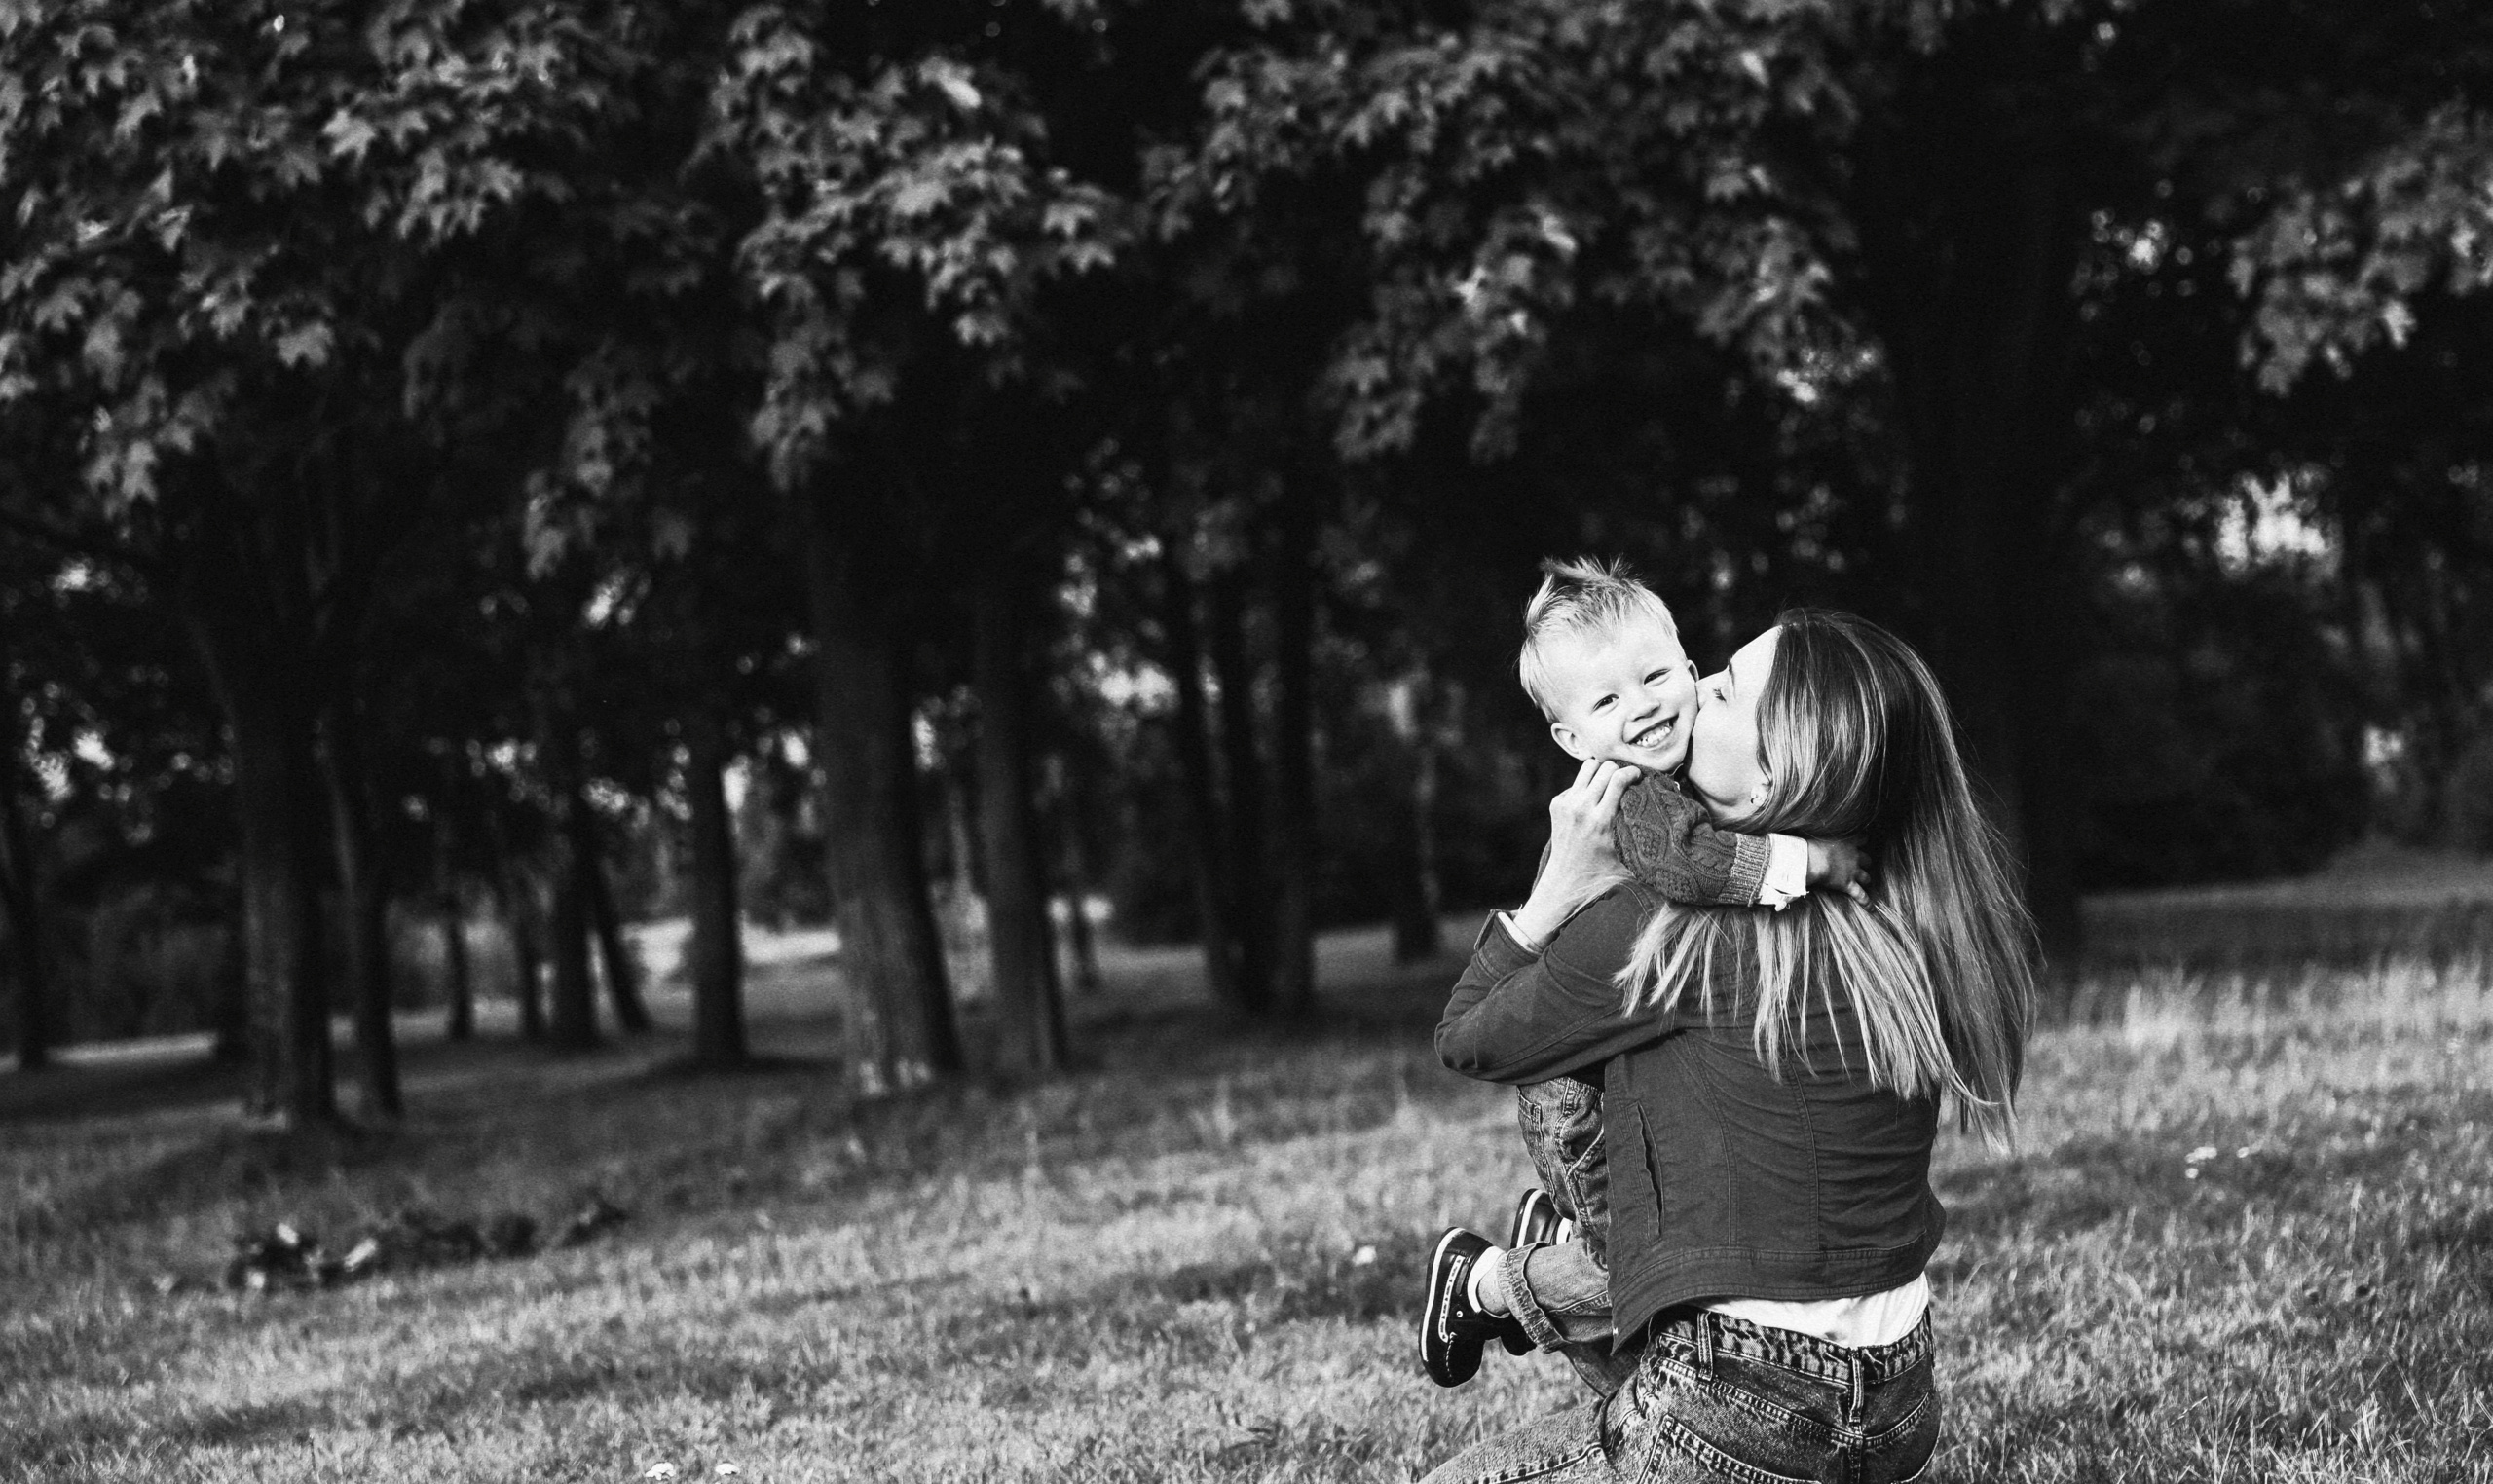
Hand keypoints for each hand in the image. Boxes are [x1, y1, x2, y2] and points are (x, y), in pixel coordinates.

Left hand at [1512, 758, 1637, 946]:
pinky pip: (1577, 782)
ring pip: (1588, 767)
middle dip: (1618, 770)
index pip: (1618, 779)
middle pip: (1604, 768)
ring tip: (1609, 782)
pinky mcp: (1557, 803)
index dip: (1632, 772)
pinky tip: (1594, 799)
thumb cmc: (1602, 871)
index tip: (1638, 776)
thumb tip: (1673, 829)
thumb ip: (1643, 840)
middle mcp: (1582, 808)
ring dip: (1601, 771)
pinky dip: (1587, 785)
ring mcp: (1567, 804)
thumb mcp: (1627, 857)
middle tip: (1625, 779)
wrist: (1566, 878)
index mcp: (1601, 820)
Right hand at [1807, 838, 1871, 902]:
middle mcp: (1854, 856)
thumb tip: (1814, 846)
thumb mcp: (1819, 837)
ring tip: (1863, 882)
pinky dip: (1866, 903)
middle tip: (1859, 865)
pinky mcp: (1848, 884)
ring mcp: (1853, 871)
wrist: (1813, 859)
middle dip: (1865, 863)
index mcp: (1849, 842)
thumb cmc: (1811, 846)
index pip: (1862, 839)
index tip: (1859, 842)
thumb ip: (1824, 840)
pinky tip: (1872, 910)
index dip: (1861, 841)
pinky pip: (1861, 896)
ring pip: (1866, 877)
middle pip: (1867, 860)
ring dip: (1865, 879)